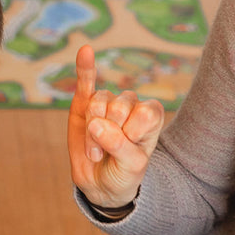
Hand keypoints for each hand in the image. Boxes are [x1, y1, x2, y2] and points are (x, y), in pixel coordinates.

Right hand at [68, 45, 163, 207]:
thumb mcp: (131, 166)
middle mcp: (131, 104)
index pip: (144, 112)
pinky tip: (86, 51)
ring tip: (96, 151)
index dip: (132, 133)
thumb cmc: (124, 173)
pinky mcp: (84, 103)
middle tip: (107, 155)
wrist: (102, 184)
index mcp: (151, 115)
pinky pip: (85, 81)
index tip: (130, 151)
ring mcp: (107, 102)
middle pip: (119, 106)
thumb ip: (119, 145)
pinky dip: (85, 67)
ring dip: (93, 133)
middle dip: (110, 135)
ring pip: (98, 103)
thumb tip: (96, 124)